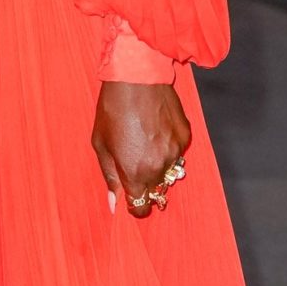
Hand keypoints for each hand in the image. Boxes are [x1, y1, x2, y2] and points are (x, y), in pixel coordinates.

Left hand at [91, 80, 190, 217]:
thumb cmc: (112, 109)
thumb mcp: (101, 144)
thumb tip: (115, 204)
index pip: (141, 207)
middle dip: (146, 183)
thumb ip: (110, 176)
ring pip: (168, 172)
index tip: (130, 195)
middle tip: (135, 162)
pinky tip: (157, 130)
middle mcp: (158, 166)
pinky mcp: (185, 136)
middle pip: (156, 190)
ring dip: (158, 166)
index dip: (135, 204)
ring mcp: (175, 151)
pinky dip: (169, 148)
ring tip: (146, 143)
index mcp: (135, 172)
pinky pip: (178, 153)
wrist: (136, 78)